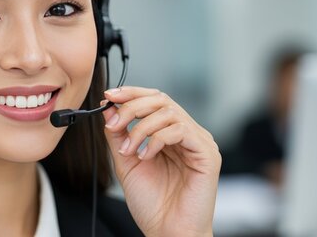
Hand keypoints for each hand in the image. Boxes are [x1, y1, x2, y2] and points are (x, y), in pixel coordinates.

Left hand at [100, 86, 220, 236]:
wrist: (167, 232)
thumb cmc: (152, 203)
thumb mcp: (126, 162)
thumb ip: (119, 135)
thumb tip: (109, 107)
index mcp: (171, 133)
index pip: (154, 100)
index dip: (132, 93)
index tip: (108, 96)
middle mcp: (187, 133)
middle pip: (162, 100)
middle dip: (132, 107)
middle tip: (113, 123)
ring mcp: (199, 142)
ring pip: (169, 112)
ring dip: (141, 128)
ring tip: (129, 150)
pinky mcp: (207, 154)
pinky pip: (181, 130)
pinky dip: (157, 139)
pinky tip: (146, 156)